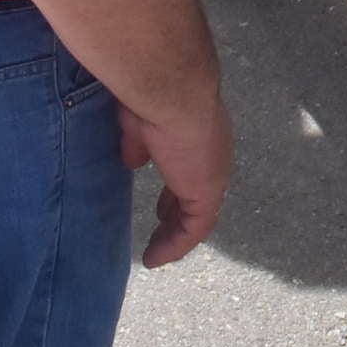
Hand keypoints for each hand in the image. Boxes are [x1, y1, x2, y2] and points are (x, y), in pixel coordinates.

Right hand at [119, 88, 231, 266]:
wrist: (171, 89)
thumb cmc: (152, 96)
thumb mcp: (139, 124)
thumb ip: (138, 144)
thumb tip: (134, 162)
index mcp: (197, 136)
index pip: (189, 168)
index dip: (175, 190)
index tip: (160, 206)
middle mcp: (212, 155)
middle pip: (197, 192)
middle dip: (178, 211)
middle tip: (162, 225)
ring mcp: (212, 173)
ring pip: (197, 213)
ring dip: (176, 233)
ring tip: (157, 250)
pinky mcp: (206, 191)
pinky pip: (193, 229)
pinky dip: (175, 245)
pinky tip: (154, 258)